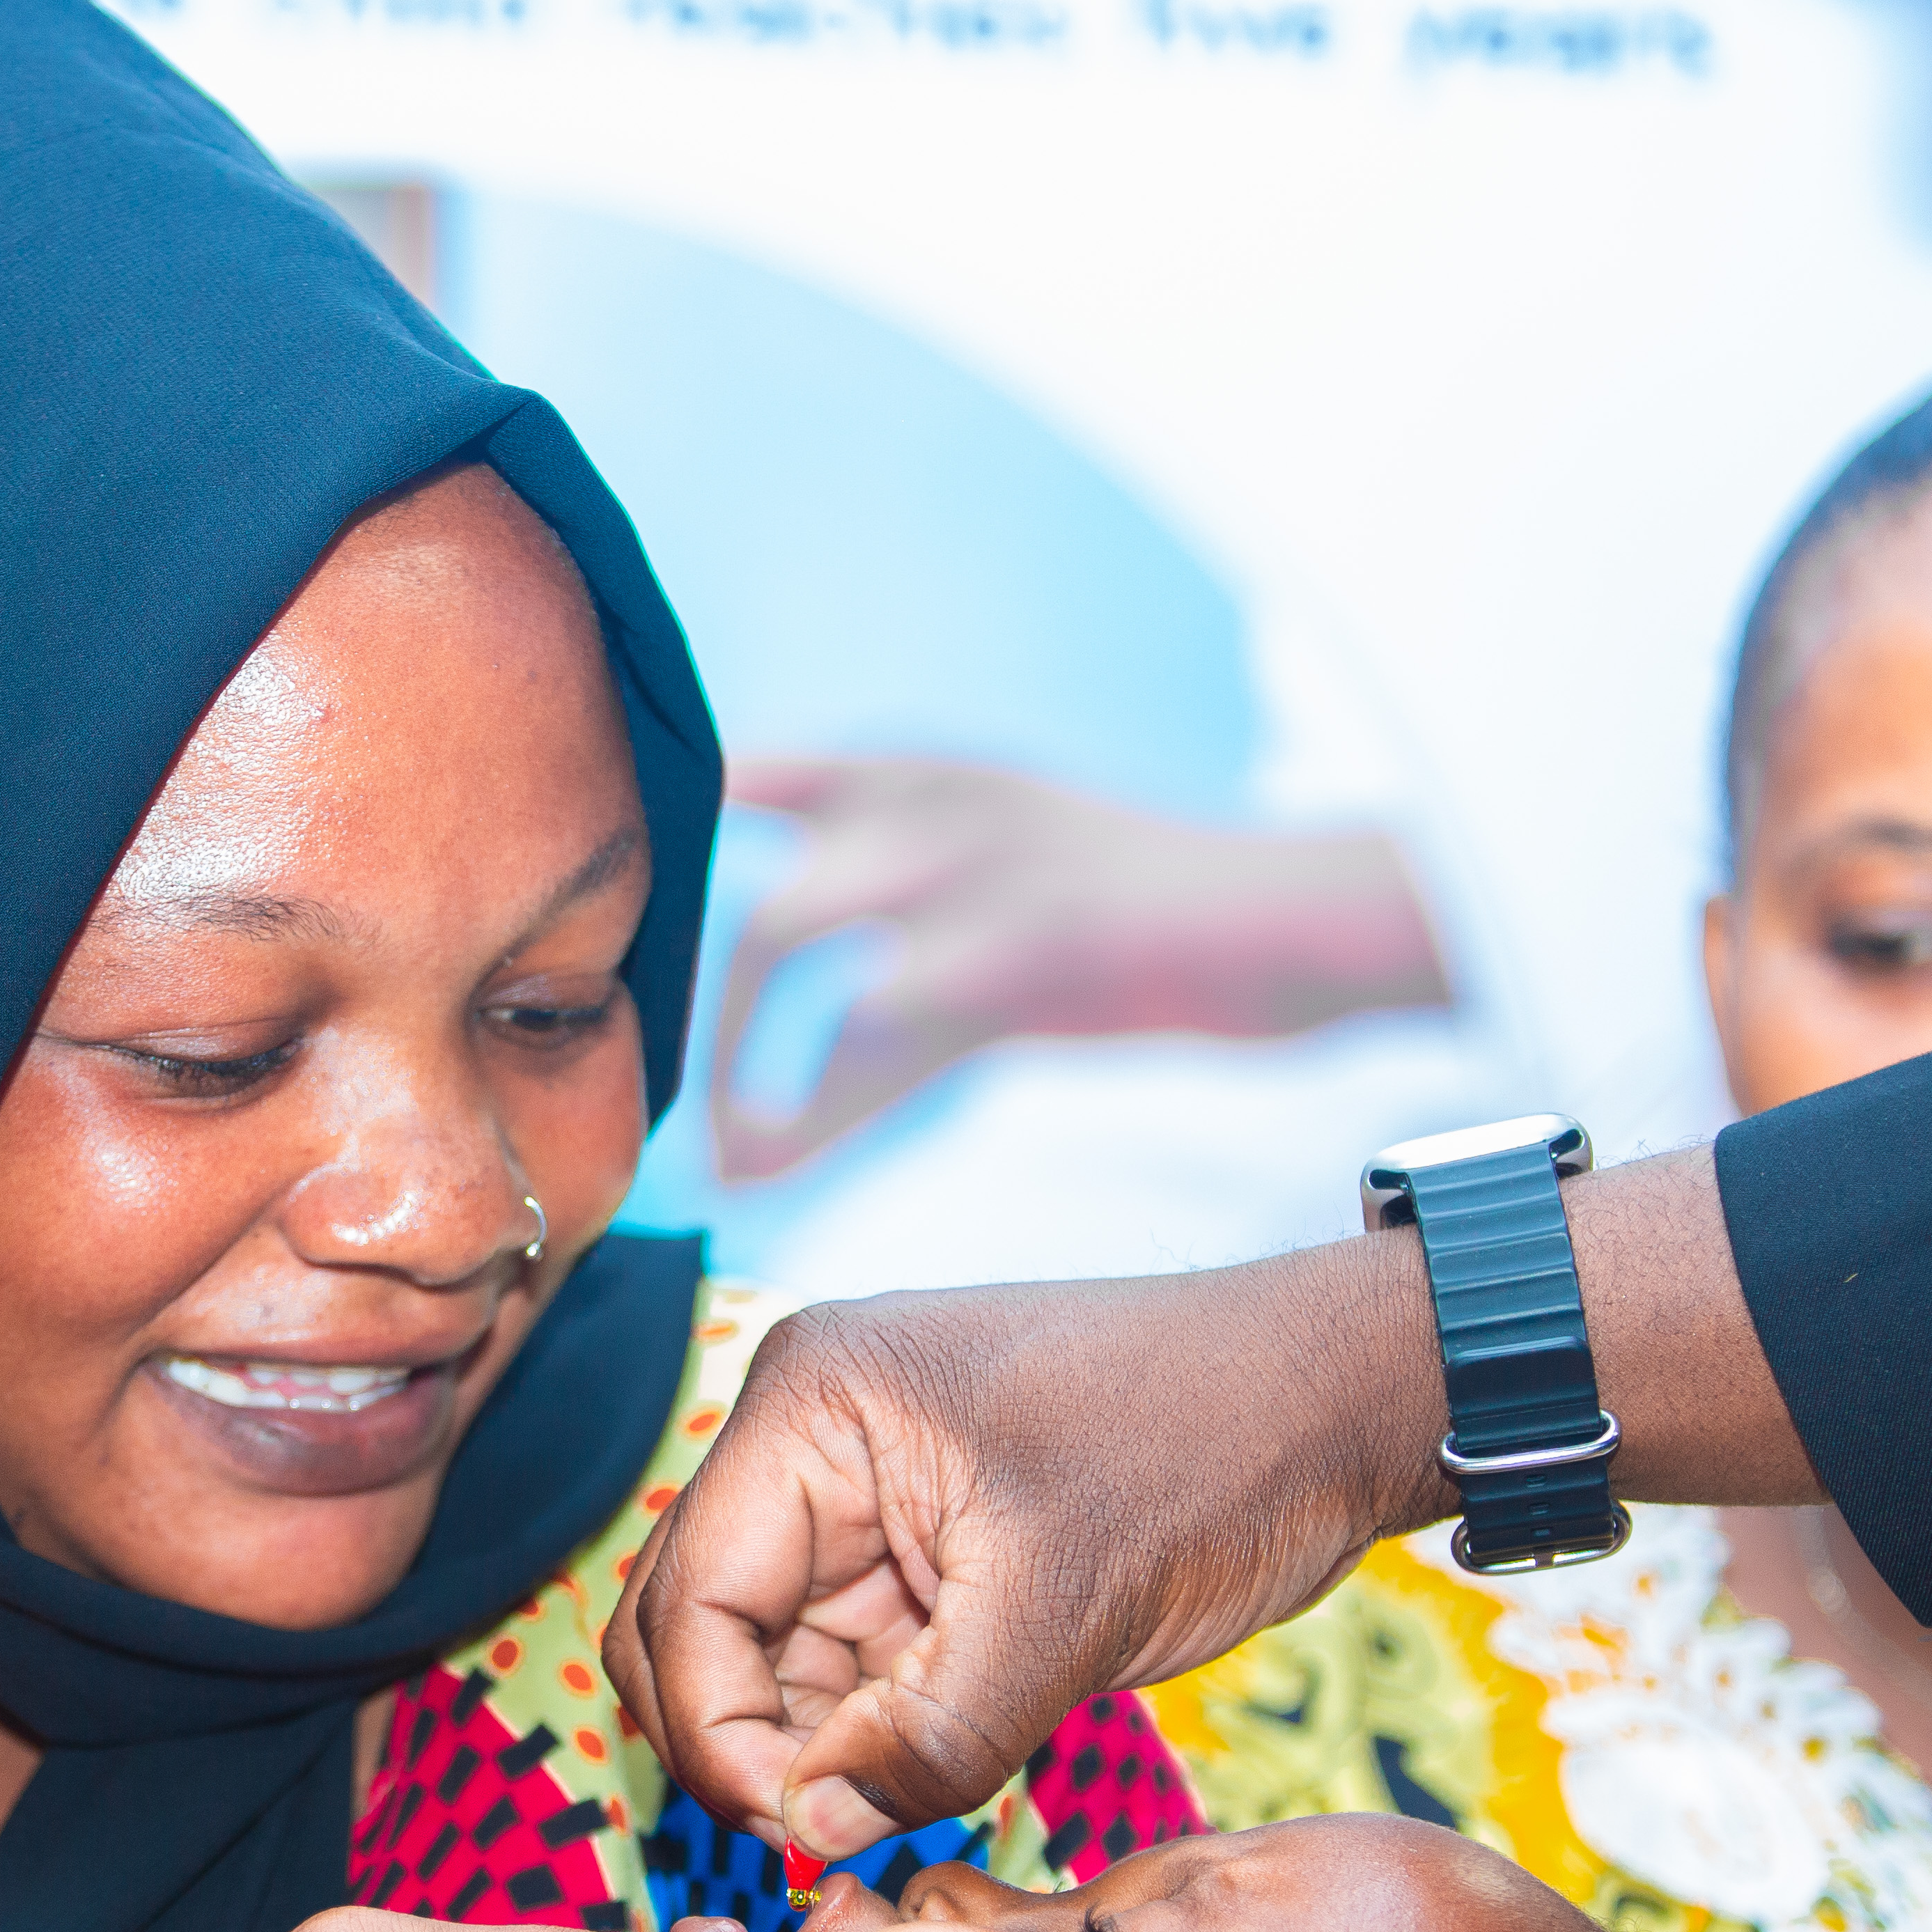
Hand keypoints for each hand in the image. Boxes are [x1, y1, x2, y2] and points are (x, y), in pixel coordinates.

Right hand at [601, 1148, 1803, 1854]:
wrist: (1347, 1399)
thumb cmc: (1218, 1451)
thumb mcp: (1068, 1613)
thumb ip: (926, 1736)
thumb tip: (811, 1834)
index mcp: (810, 1410)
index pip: (687, 1602)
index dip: (722, 1738)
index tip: (804, 1838)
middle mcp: (810, 1441)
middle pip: (699, 1630)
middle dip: (751, 1749)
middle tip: (840, 1846)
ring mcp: (865, 1496)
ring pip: (773, 1661)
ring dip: (820, 1752)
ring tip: (904, 1822)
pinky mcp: (924, 1549)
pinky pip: (853, 1662)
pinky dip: (877, 1735)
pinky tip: (933, 1788)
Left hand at [713, 759, 1442, 1180]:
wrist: (1292, 920)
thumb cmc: (1140, 939)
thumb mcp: (997, 924)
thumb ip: (883, 1001)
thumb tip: (760, 1135)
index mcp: (914, 771)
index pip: (741, 777)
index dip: (675, 873)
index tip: (639, 964)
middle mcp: (925, 797)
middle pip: (745, 883)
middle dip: (697, 1010)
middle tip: (684, 1105)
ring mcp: (968, 864)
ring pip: (786, 938)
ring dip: (735, 1057)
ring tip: (722, 1146)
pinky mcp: (1014, 943)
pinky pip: (873, 1026)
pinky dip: (809, 1110)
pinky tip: (772, 1160)